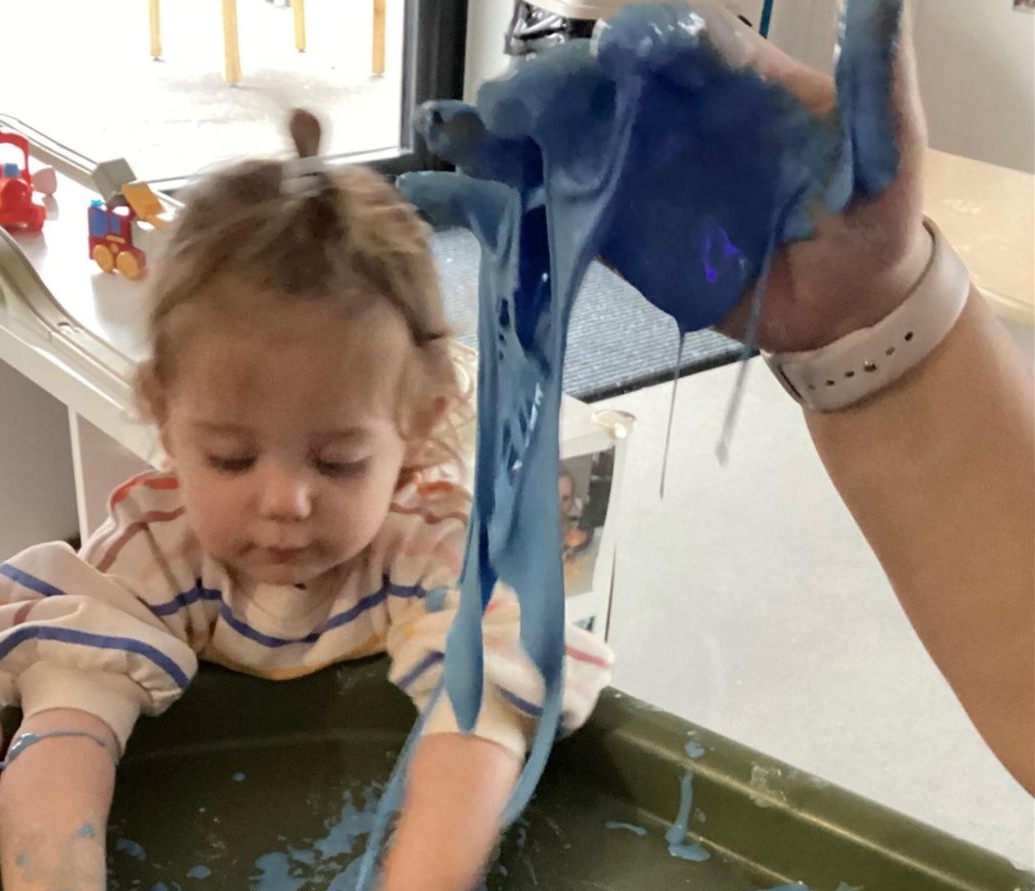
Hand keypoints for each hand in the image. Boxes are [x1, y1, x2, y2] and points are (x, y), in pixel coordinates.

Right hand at [404, 0, 926, 352]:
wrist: (844, 310)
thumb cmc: (872, 224)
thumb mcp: (889, 151)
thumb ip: (879, 82)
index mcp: (741, 86)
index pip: (689, 47)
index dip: (653, 45)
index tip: (620, 55)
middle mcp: (680, 119)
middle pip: (606, 88)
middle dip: (556, 90)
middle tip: (509, 104)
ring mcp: (643, 174)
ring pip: (568, 141)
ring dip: (510, 140)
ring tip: (454, 141)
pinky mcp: (620, 231)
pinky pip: (562, 208)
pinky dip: (511, 202)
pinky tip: (461, 196)